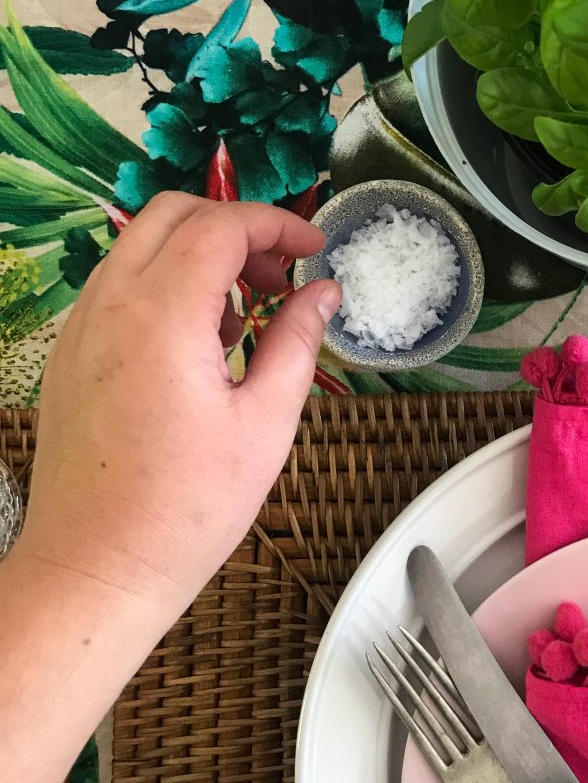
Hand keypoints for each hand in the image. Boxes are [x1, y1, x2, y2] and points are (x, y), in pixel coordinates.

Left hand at [17, 192, 340, 608]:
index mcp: (162, 316)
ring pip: (140, 245)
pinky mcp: (68, 353)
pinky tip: (200, 344)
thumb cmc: (189, 507)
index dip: (278, 225)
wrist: (97, 568)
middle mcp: (109, 304)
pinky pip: (119, 286)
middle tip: (281, 276)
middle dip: (237, 228)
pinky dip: (166, 284)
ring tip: (245, 317)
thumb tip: (324, 293)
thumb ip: (296, 342)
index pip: (221, 227)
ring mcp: (80, 327)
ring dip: (200, 254)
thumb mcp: (266, 423)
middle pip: (172, 214)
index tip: (317, 249)